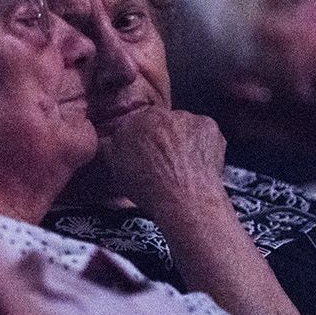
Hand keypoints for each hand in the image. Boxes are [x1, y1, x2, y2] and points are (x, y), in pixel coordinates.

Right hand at [99, 107, 226, 213]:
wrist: (185, 200)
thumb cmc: (149, 188)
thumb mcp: (115, 169)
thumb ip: (109, 146)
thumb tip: (105, 139)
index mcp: (137, 120)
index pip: (137, 122)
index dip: (141, 139)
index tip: (145, 154)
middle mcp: (163, 114)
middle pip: (161, 122)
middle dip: (161, 137)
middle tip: (163, 162)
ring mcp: (189, 118)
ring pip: (183, 125)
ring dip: (182, 139)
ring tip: (181, 165)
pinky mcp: (210, 127)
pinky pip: (203, 132)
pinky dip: (201, 143)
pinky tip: (196, 162)